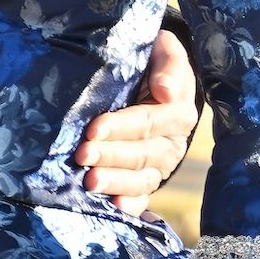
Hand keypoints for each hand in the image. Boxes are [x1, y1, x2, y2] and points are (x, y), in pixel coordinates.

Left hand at [77, 28, 200, 214]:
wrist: (154, 84)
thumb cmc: (152, 64)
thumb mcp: (164, 52)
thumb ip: (168, 64)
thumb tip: (166, 90)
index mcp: (177, 111)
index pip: (147, 121)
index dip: (121, 127)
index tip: (93, 129)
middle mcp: (173, 142)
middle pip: (142, 154)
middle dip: (110, 156)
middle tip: (81, 155)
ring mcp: (161, 165)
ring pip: (142, 179)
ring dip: (115, 182)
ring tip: (89, 182)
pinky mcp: (149, 181)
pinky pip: (142, 197)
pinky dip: (130, 205)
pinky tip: (113, 206)